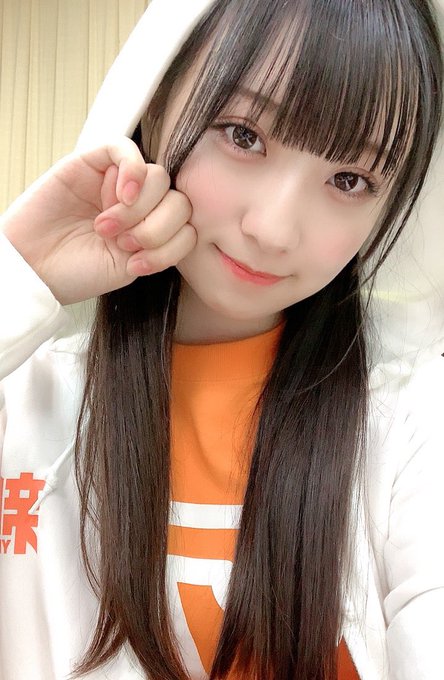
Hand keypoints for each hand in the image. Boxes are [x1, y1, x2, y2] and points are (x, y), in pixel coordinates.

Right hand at [1, 137, 194, 304]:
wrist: (35, 268)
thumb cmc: (78, 271)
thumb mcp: (130, 267)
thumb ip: (161, 244)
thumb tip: (184, 222)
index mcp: (151, 228)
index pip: (186, 223)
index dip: (170, 244)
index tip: (138, 264)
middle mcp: (139, 204)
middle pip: (178, 199)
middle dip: (156, 227)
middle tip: (122, 243)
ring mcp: (117, 181)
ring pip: (158, 176)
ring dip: (139, 209)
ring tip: (106, 228)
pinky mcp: (92, 161)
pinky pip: (127, 149)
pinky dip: (133, 171)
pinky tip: (123, 196)